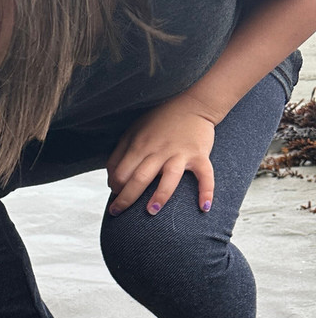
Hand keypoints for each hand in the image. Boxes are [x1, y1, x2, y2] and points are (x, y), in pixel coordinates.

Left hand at [106, 93, 216, 215]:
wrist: (194, 105)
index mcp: (140, 146)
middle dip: (125, 199)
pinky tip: (204, 207)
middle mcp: (158, 151)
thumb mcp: (133, 131)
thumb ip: (119, 154)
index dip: (115, 187)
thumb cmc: (159, 122)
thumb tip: (111, 181)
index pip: (121, 172)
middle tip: (117, 213)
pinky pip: (205, 175)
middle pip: (139, 179)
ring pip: (169, 178)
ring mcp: (180, 153)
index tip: (115, 195)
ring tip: (152, 211)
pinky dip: (206, 191)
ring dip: (160, 196)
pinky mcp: (200, 155)